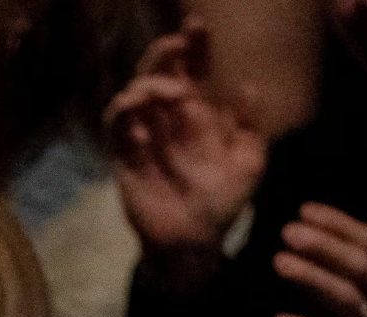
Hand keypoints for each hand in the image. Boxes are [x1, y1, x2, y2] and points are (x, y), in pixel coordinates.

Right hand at [105, 21, 266, 288]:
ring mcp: (143, 137)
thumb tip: (247, 84)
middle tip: (178, 45)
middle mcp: (167, 119)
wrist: (197, 240)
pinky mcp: (124, 159)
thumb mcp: (250, 159)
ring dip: (148, 85)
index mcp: (198, 114)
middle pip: (156, 73)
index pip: (192, 70)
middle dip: (164, 53)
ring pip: (132, 95)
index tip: (197, 27)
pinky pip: (115, 129)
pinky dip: (124, 116)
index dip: (194, 46)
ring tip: (172, 92)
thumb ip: (250, 123)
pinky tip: (144, 121)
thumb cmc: (223, 201)